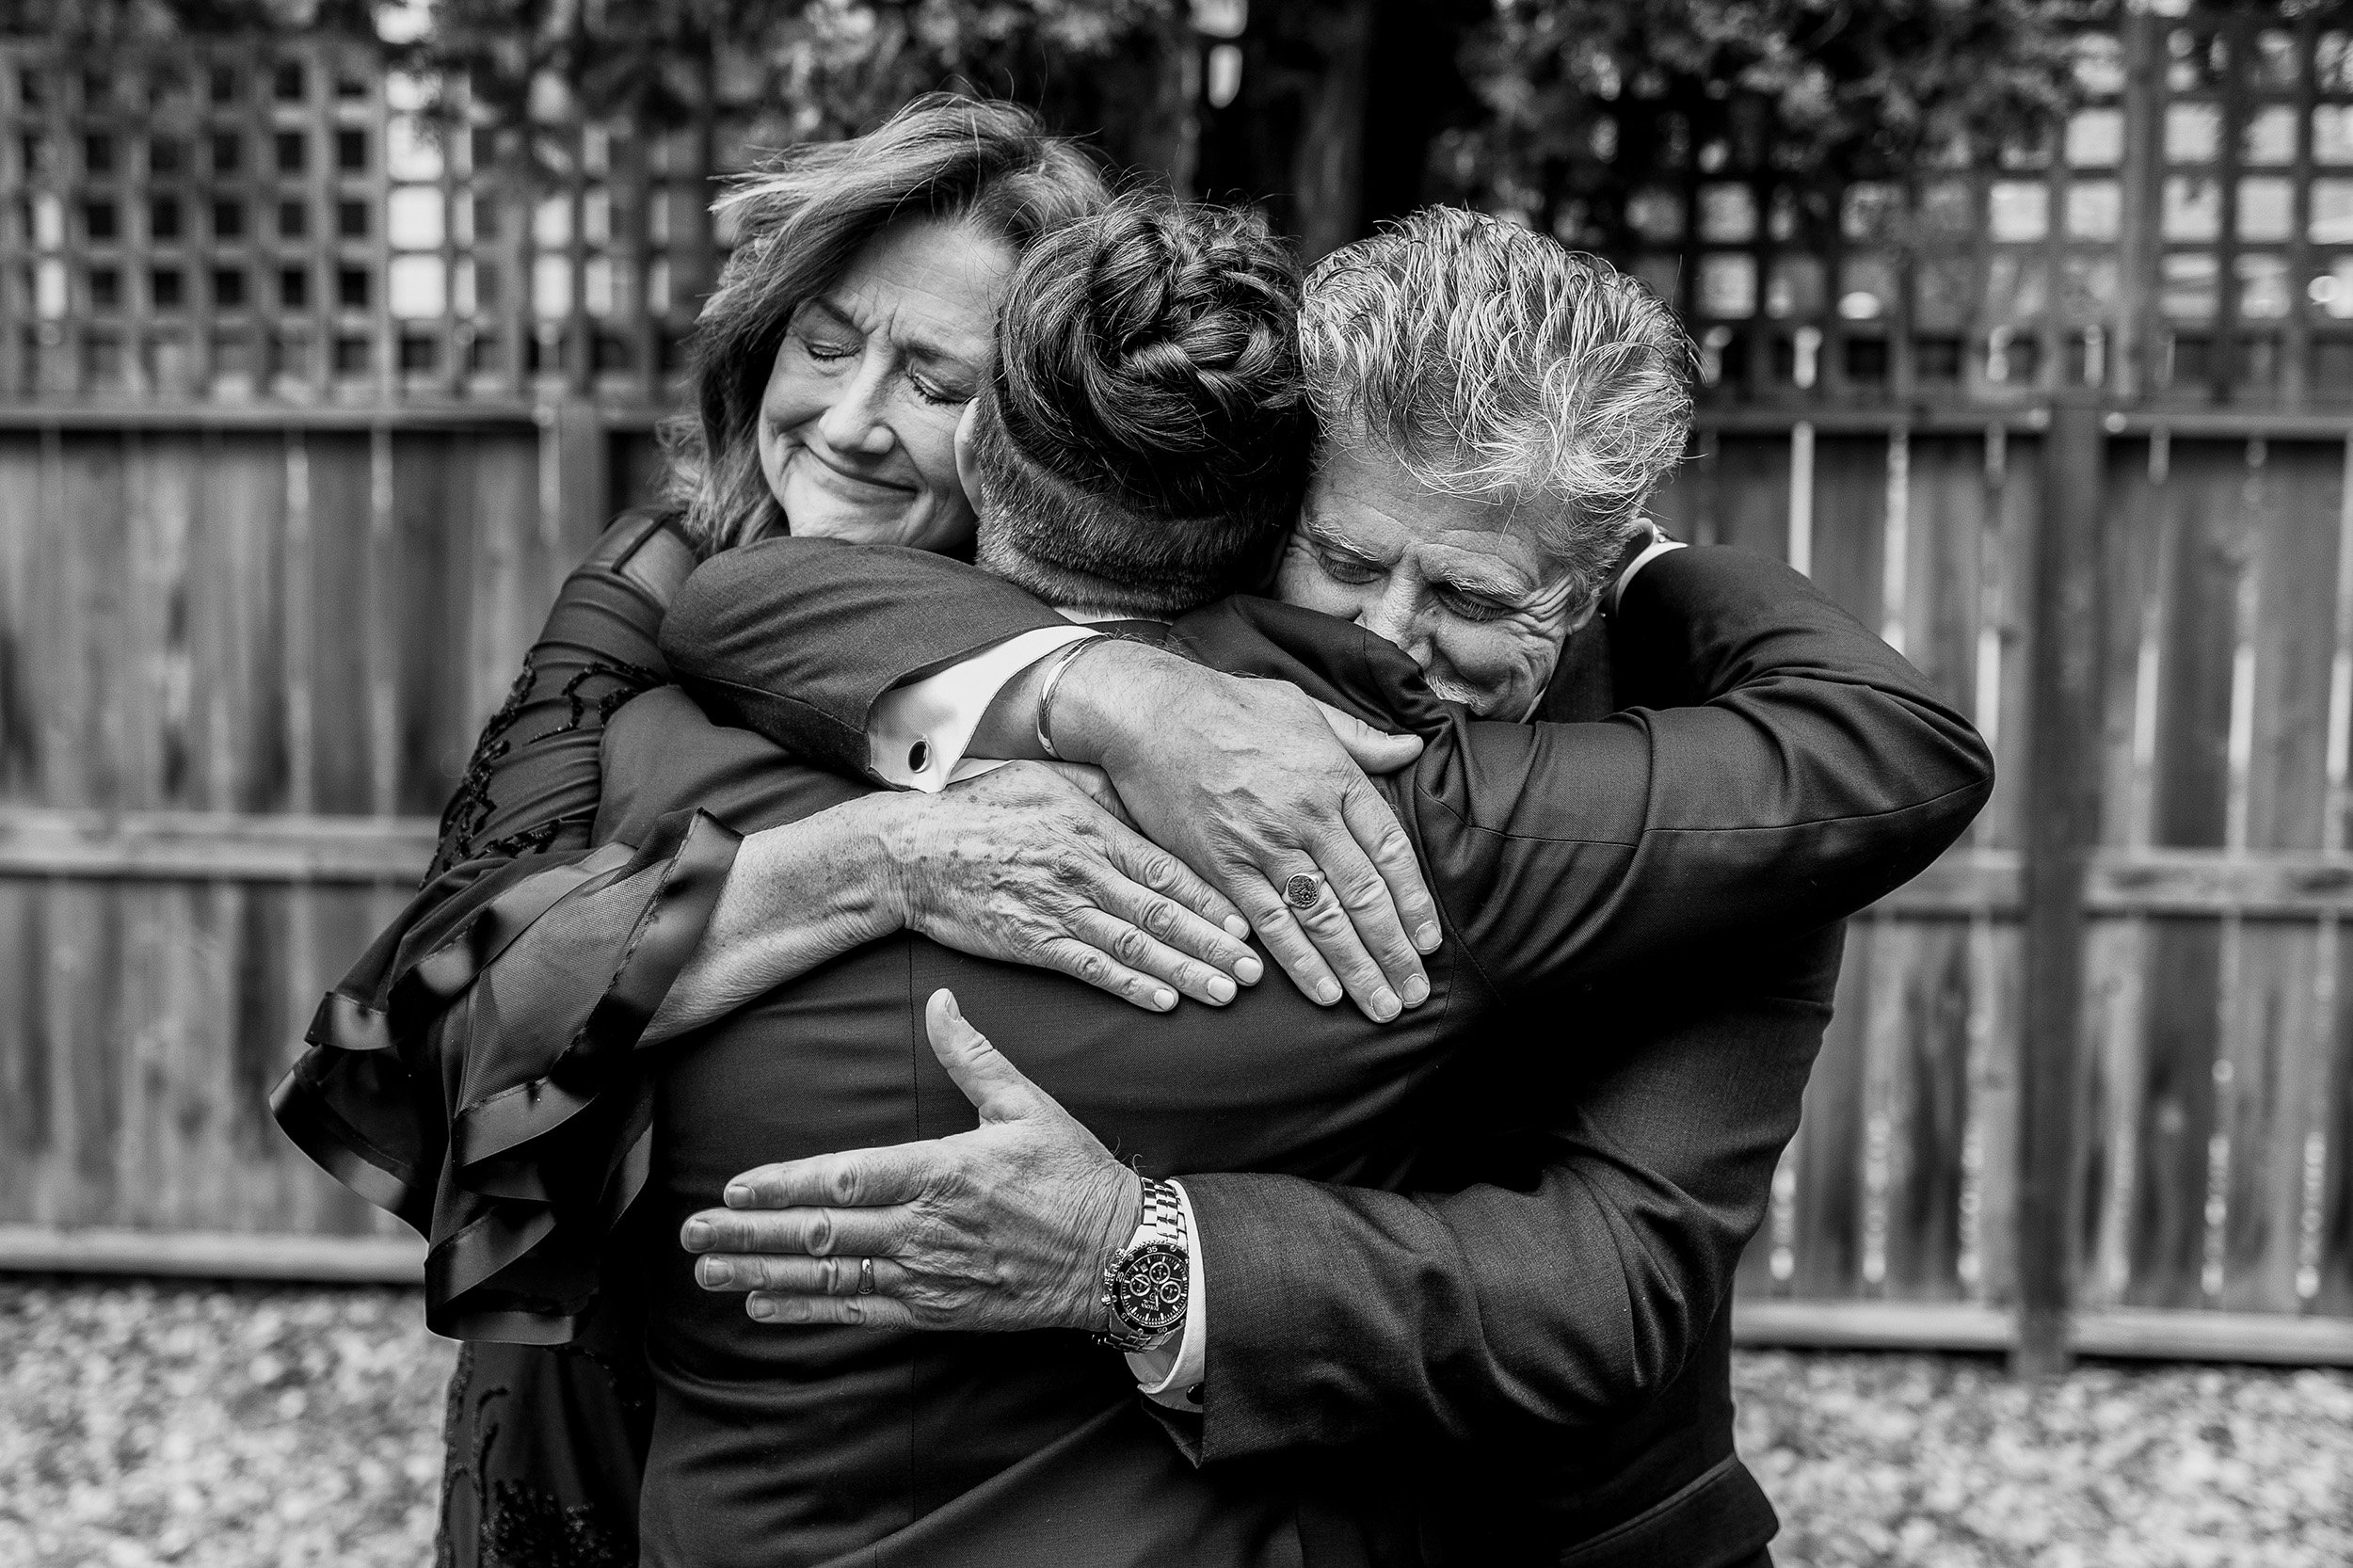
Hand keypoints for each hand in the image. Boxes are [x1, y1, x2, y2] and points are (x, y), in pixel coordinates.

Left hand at [680, 989, 1140, 1332]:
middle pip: (821, 1232)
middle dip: (750, 1231)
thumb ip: (972, 1057)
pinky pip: (859, 1311)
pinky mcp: (937, 1311)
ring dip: (763, 1272)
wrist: (1121, 1258)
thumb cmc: (1074, 1176)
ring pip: (830, 1276)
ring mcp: (929, 1274)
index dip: (785, 1184)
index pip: (847, 1177)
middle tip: (692, 1231)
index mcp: (944, 1171)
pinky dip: (807, 1309)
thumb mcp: (1028, 1104)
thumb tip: (940, 1001)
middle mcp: (927, 1227)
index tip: (735, 1184)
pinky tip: (763, 1304)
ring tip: (709, 1268)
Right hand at [877, 762, 1261, 1011]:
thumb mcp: (1047, 779)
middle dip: (1215, 944)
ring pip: (1135, 945)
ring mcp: (1057, 909)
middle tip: (1256, 970)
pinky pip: (1091, 969)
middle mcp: (1082, 870)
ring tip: (1227, 993)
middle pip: (1162, 912)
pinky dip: (1131, 986)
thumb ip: (1101, 792)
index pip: (1166, 870)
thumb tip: (1148, 798)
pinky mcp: (1031, 942)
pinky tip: (1165, 1001)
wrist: (913, 851)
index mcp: (1092, 830)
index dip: (1212, 900)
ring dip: (1186, 971)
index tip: (1248, 922)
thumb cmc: (980, 809)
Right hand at [1056, 641, 1440, 1021]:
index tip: (1429, 941)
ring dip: (1358, 968)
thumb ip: (1361, 738)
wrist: (1152, 714)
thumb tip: (1413, 748)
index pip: (1391, 851)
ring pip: (1324, 918)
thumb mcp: (1305, 708)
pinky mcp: (1223, 866)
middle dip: (1394, 950)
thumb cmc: (1230, 707)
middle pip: (1365, 895)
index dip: (1415, 902)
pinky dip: (1300, 962)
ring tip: (1382, 1006)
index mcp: (1334, 778)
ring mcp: (1265, 844)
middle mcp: (1307, 816)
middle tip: (1415, 993)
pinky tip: (1324, 993)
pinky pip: (1270, 923)